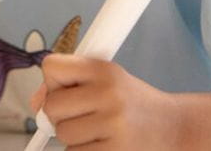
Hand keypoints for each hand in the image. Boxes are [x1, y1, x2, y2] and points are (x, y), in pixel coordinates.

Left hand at [30, 54, 182, 149]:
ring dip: (74, 138)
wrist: (174, 127)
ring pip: (63, 135)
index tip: (65, 90)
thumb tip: (35, 104)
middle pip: (52, 106)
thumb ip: (68, 86)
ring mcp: (113, 124)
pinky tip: (103, 145)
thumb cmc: (132, 103)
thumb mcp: (105, 81)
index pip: (51, 67)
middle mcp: (108, 93)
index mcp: (103, 69)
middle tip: (81, 116)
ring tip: (97, 132)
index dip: (52, 82)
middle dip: (59, 115)